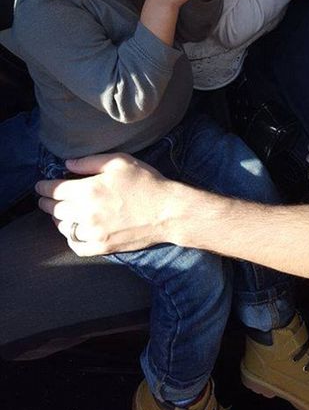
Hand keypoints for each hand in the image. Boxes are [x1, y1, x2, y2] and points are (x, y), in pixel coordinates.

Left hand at [35, 153, 180, 255]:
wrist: (167, 211)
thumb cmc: (145, 182)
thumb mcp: (119, 162)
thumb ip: (90, 161)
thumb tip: (67, 164)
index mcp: (88, 190)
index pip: (54, 190)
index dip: (44, 187)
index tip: (39, 186)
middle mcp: (86, 213)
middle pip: (55, 210)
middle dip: (46, 203)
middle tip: (45, 199)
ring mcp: (93, 233)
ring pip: (63, 228)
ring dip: (58, 219)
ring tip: (59, 214)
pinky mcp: (102, 247)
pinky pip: (76, 246)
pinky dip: (70, 239)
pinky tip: (73, 232)